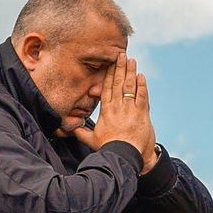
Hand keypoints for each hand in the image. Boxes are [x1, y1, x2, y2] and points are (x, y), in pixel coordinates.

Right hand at [73, 51, 155, 167]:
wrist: (123, 157)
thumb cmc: (108, 149)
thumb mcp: (92, 141)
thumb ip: (81, 133)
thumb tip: (71, 129)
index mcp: (106, 112)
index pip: (107, 89)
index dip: (109, 75)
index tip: (110, 64)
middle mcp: (117, 108)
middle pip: (118, 83)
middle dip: (119, 68)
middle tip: (121, 54)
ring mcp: (130, 110)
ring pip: (130, 87)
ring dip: (130, 72)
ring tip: (131, 60)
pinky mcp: (141, 114)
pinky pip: (142, 96)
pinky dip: (142, 85)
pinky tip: (141, 76)